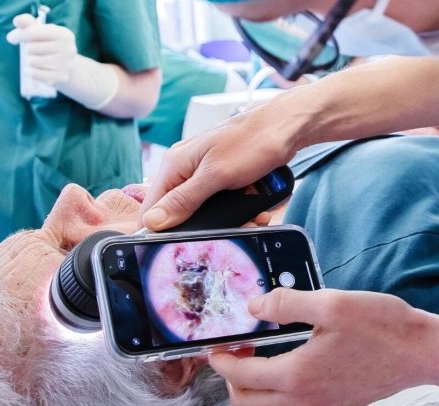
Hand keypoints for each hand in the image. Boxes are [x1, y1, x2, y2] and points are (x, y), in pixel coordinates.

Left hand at [7, 14, 76, 85]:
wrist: (66, 63)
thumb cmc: (49, 43)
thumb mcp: (41, 30)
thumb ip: (28, 23)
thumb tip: (17, 21)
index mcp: (64, 34)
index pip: (33, 33)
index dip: (18, 35)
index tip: (11, 38)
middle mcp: (69, 49)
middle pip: (31, 48)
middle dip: (26, 49)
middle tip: (30, 50)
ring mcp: (67, 64)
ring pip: (32, 61)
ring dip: (28, 60)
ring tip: (33, 58)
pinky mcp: (62, 76)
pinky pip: (36, 74)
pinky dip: (30, 71)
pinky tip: (31, 69)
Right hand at [140, 102, 297, 230]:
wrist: (287, 128)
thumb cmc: (252, 141)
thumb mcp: (216, 175)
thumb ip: (184, 199)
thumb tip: (152, 221)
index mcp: (175, 163)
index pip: (152, 205)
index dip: (161, 228)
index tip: (180, 243)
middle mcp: (187, 168)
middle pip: (182, 211)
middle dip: (207, 226)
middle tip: (234, 229)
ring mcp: (207, 173)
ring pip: (209, 211)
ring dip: (232, 219)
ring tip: (253, 220)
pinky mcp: (226, 178)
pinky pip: (228, 203)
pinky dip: (244, 210)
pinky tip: (259, 212)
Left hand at [209, 288, 438, 405]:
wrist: (419, 350)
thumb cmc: (382, 326)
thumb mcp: (331, 303)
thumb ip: (284, 303)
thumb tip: (254, 307)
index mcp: (297, 374)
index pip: (240, 376)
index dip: (222, 360)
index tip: (219, 346)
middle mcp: (304, 401)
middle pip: (246, 405)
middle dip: (232, 381)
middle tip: (239, 356)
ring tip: (259, 379)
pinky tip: (290, 397)